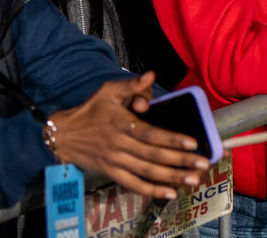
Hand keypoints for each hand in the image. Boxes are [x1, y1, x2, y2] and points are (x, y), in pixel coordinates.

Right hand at [49, 72, 209, 198]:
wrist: (63, 135)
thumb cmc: (90, 110)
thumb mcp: (108, 92)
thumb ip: (132, 86)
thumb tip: (150, 75)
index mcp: (122, 124)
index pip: (151, 133)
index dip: (172, 139)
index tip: (192, 143)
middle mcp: (120, 145)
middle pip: (154, 155)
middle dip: (180, 161)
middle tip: (203, 164)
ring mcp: (116, 161)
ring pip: (147, 172)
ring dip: (172, 177)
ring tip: (193, 180)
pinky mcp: (112, 173)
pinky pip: (133, 185)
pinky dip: (151, 191)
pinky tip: (170, 193)